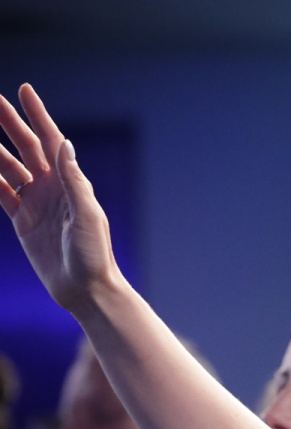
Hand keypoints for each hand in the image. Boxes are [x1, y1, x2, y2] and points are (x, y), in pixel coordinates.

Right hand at [0, 84, 123, 310]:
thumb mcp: (86, 215)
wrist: (85, 289)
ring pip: (7, 167)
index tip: (23, 89)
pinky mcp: (23, 220)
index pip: (51, 140)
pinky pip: (0, 192)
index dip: (37, 115)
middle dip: (8, 123)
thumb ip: (74, 181)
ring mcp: (36, 203)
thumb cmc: (94, 254)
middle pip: (26, 147)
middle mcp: (53, 188)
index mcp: (71, 182)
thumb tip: (64, 144)